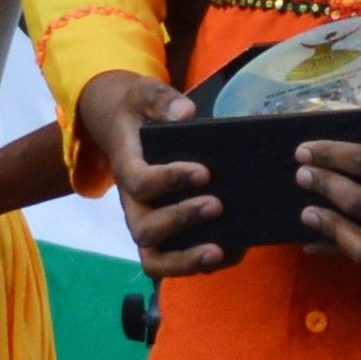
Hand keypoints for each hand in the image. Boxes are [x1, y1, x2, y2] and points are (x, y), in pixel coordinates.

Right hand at [74, 72, 230, 278]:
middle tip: (217, 205)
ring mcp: (148, 224)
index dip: (169, 181)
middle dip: (181, 221)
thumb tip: (186, 112)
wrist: (126, 127)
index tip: (204, 172)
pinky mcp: (165, 237)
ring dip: (186, 260)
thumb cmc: (138, 112)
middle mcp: (133, 205)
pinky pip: (175, 263)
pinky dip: (202, 265)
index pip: (139, 182)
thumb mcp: (144, 94)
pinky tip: (234, 250)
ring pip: (154, 259)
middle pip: (144, 229)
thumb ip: (161, 100)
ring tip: (220, 251)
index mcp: (127, 168)